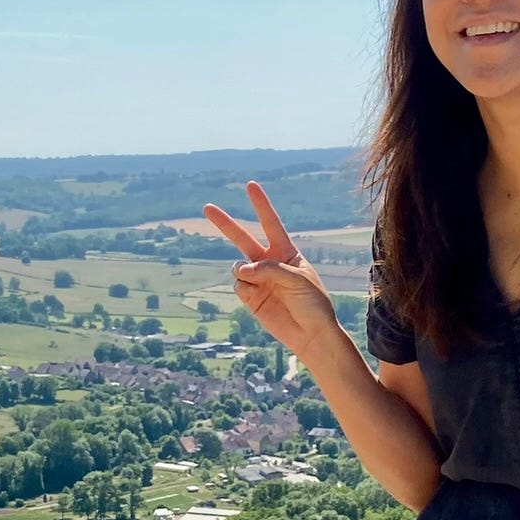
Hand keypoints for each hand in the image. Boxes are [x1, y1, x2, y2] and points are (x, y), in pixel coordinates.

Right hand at [201, 180, 342, 359]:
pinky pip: (238, 286)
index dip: (260, 205)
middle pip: (242, 238)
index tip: (250, 185)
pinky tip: (258, 298)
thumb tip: (239, 270)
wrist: (311, 334)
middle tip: (207, 207)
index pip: (271, 223)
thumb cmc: (312, 303)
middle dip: (225, 224)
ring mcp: (258, 281)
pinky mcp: (250, 298)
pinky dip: (245, 289)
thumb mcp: (297, 279)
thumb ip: (269, 269)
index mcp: (286, 252)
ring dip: (244, 271)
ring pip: (238, 267)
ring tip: (258, 280)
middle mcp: (269, 263)